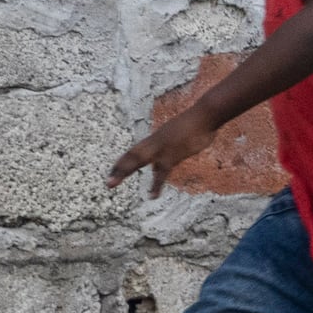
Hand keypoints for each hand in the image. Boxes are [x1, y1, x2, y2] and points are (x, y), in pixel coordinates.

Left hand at [105, 104, 222, 197]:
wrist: (204, 116)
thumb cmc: (197, 123)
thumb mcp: (182, 132)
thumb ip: (176, 141)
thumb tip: (177, 146)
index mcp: (156, 138)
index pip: (135, 151)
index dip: (124, 161)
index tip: (114, 172)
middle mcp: (154, 143)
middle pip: (132, 156)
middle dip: (118, 168)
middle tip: (108, 183)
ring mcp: (162, 148)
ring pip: (138, 160)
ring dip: (124, 171)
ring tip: (111, 184)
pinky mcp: (172, 155)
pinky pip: (161, 172)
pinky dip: (156, 185)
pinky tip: (152, 196)